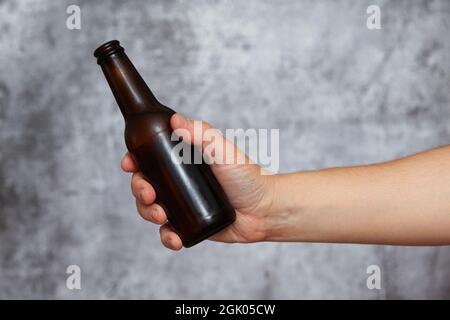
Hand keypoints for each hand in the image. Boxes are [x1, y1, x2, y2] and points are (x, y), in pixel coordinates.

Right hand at [121, 113, 276, 249]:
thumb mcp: (224, 152)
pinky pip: (168, 232)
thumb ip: (203, 134)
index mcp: (183, 161)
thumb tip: (176, 120)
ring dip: (148, 213)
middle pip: (145, 184)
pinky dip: (166, 236)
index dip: (134, 160)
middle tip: (149, 195)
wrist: (265, 210)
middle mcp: (179, 182)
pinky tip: (174, 238)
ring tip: (162, 217)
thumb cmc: (248, 177)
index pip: (150, 158)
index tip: (129, 163)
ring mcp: (182, 204)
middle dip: (139, 189)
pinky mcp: (189, 225)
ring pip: (151, 209)